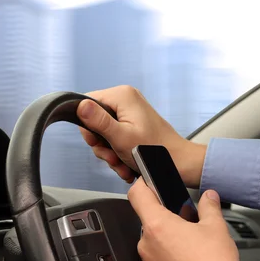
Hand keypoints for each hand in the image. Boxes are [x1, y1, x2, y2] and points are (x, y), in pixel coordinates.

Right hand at [77, 85, 206, 187]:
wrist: (179, 163)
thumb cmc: (156, 151)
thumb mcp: (121, 137)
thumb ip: (99, 122)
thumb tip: (79, 106)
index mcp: (122, 96)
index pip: (87, 103)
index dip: (87, 126)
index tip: (97, 142)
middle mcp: (126, 100)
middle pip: (95, 121)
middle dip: (101, 145)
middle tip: (113, 156)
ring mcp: (130, 113)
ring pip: (104, 134)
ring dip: (110, 153)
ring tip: (122, 163)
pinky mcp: (134, 125)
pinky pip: (115, 138)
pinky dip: (118, 153)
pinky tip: (126, 164)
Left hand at [128, 179, 245, 260]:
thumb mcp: (216, 226)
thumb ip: (209, 206)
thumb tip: (208, 197)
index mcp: (158, 226)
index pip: (137, 195)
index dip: (142, 185)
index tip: (149, 183)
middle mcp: (147, 244)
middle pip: (148, 219)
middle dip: (166, 217)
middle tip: (187, 219)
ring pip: (153, 240)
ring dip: (167, 237)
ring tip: (191, 243)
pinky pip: (156, 259)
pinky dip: (168, 255)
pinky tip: (187, 259)